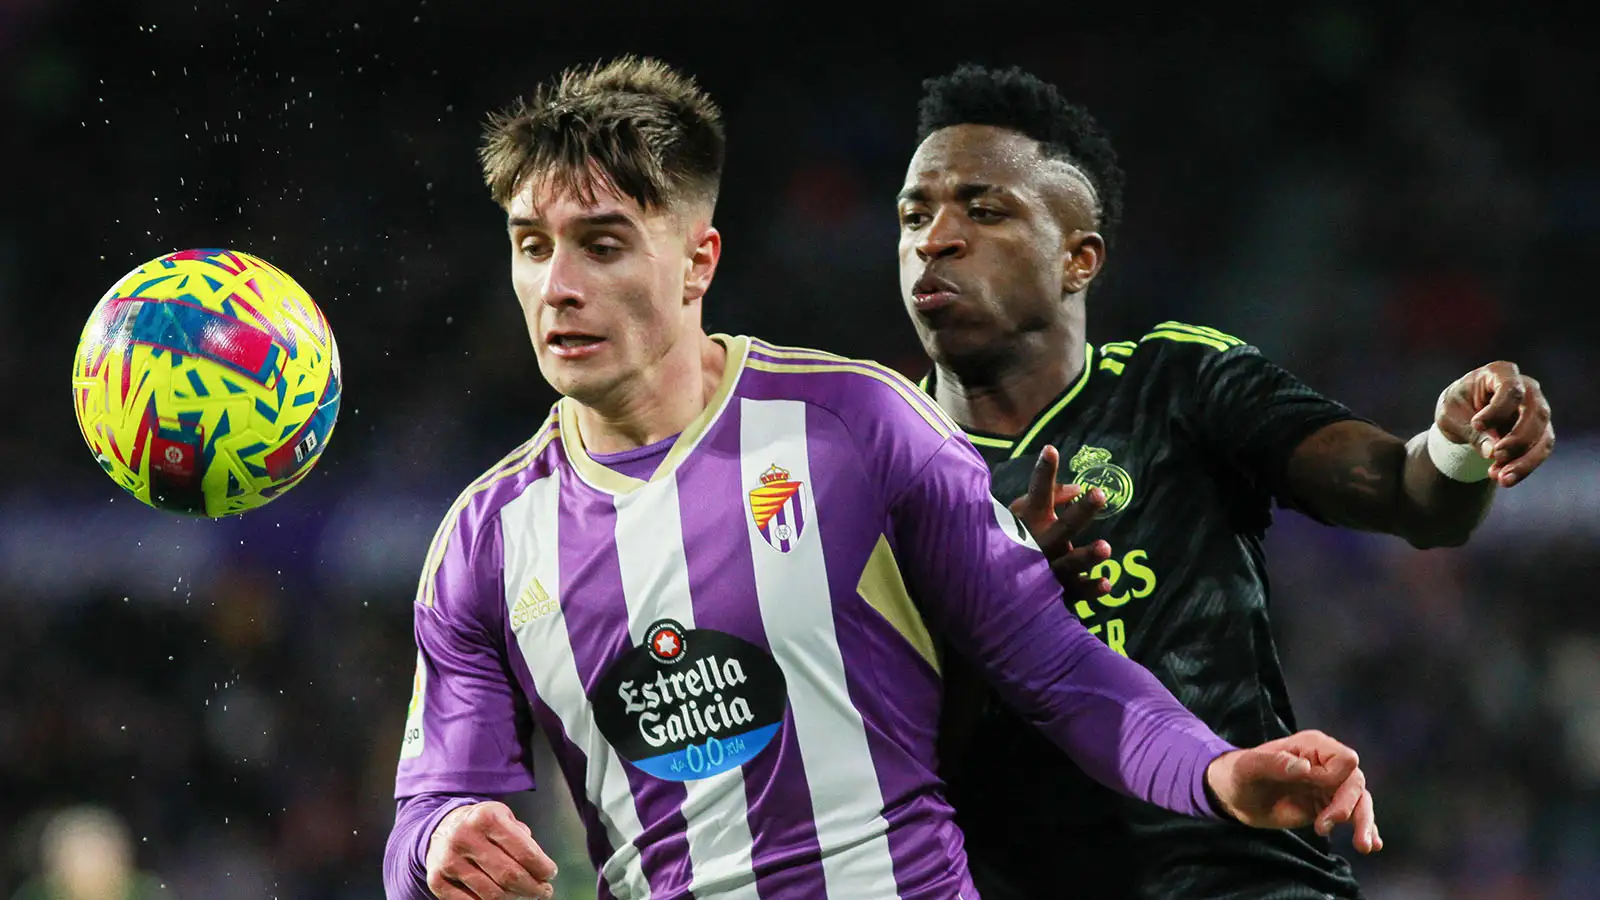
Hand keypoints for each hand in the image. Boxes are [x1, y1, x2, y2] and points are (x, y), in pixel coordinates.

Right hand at [426, 801, 557, 899]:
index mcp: (486, 817)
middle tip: (544, 892)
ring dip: (514, 898)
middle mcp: (465, 837)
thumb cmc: (482, 825)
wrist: (440, 827)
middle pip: (509, 876)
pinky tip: (501, 899)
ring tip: (525, 895)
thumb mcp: (504, 817)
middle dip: (533, 888)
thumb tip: (541, 870)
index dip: (542, 867)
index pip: (524, 851)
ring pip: (491, 894)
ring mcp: (448, 860)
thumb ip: (523, 838)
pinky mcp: (436, 879)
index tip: (550, 874)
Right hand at [1010, 446, 1112, 602]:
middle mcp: (1039, 544)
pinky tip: (1105, 583)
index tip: (1051, 450)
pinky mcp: (1056, 593)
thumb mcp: (1023, 514)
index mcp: (1029, 522)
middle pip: (1063, 527)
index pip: (1038, 493)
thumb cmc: (1013, 540)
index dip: (1043, 472)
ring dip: (1086, 556)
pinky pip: (1075, 593)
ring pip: (1069, 564)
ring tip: (1105, 547)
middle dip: (1081, 512)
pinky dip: (1090, 590)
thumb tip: (1078, 488)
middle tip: (1099, 494)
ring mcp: (1048, 570)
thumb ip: (1051, 497)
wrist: (991, 587)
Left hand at [1204, 730, 1381, 854]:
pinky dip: (1366, 828)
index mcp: (1312, 746)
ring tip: (1364, 847)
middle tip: (1323, 827)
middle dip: (1348, 806)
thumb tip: (1306, 767)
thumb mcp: (1250, 768)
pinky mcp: (1328, 806)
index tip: (1318, 791)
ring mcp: (1329, 786)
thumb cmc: (1240, 774)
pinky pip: (1354, 815)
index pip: (1343, 759)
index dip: (1337, 778)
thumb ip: (1276, 764)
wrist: (1235, 796)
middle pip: (1355, 782)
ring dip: (1364, 822)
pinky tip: (1373, 844)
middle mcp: (1326, 764)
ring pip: (1360, 801)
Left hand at [1436, 361, 1553, 486]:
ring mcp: (1536, 409)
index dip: (1497, 410)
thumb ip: (1470, 431)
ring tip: (1501, 478)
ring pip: (1543, 435)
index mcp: (1500, 373)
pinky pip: (1540, 450)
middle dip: (1518, 438)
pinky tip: (1505, 479)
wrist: (1462, 419)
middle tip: (1496, 455)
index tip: (1477, 425)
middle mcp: (1526, 388)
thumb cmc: (1456, 408)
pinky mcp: (1540, 431)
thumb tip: (1491, 451)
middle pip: (1535, 412)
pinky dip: (1525, 466)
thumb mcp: (1451, 416)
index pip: (1511, 389)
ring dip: (1524, 459)